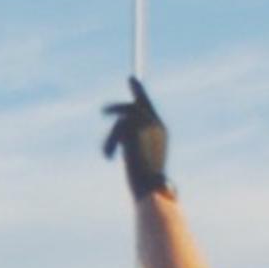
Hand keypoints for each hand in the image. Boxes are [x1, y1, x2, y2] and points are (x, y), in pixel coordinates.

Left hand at [99, 78, 170, 200]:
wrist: (149, 187)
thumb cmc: (144, 181)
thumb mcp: (138, 159)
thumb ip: (133, 141)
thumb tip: (122, 130)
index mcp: (161, 132)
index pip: (149, 108)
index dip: (140, 94)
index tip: (133, 80)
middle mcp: (157, 124)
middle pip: (141, 101)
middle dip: (135, 90)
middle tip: (127, 81)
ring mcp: (148, 123)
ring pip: (122, 120)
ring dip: (110, 138)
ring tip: (107, 154)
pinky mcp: (135, 127)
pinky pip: (115, 129)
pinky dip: (108, 144)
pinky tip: (108, 157)